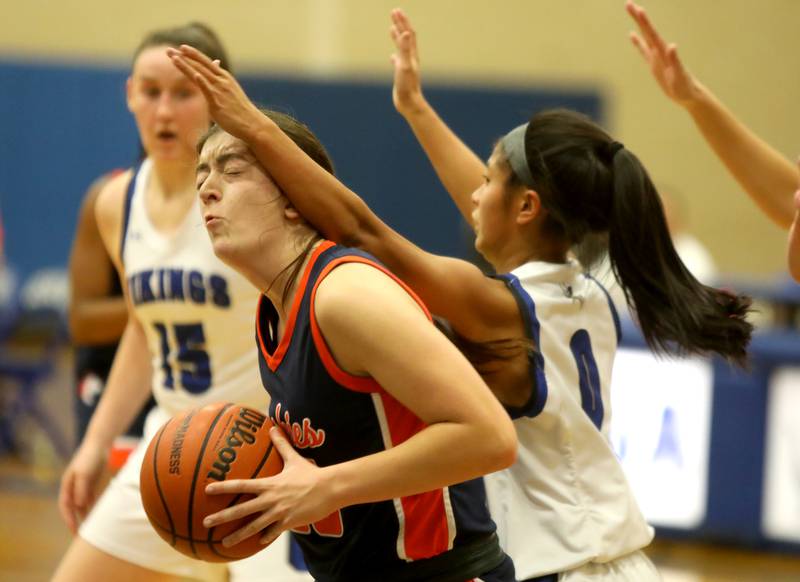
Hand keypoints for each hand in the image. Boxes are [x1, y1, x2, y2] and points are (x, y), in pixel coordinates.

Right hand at [57, 440, 108, 533]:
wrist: (99, 444)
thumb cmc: (89, 457)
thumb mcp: (85, 474)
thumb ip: (81, 489)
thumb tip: (78, 506)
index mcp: (67, 485)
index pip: (65, 506)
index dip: (68, 519)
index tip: (74, 530)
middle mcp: (73, 486)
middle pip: (73, 508)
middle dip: (75, 521)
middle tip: (81, 535)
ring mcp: (82, 485)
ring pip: (82, 504)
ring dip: (85, 515)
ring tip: (90, 528)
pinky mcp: (92, 482)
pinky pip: (91, 498)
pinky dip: (93, 507)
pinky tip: (98, 515)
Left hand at [167, 45, 262, 141]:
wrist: (252, 124)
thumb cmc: (240, 110)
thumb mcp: (230, 90)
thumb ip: (221, 79)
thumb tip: (216, 65)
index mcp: (224, 78)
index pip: (205, 63)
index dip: (192, 55)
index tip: (181, 48)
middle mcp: (221, 81)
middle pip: (199, 65)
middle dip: (183, 57)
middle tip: (168, 50)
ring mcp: (220, 91)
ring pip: (200, 74)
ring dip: (186, 65)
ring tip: (173, 58)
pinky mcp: (218, 103)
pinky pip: (209, 90)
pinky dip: (202, 82)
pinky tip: (195, 75)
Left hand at [203, 426, 337, 546]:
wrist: (329, 489)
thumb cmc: (311, 473)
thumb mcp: (294, 458)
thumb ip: (282, 444)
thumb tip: (273, 427)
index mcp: (269, 484)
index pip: (241, 485)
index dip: (224, 487)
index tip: (208, 490)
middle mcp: (271, 499)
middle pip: (242, 510)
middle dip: (222, 517)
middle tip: (206, 522)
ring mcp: (279, 512)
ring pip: (254, 526)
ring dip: (238, 535)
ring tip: (224, 543)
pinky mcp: (289, 522)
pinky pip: (273, 532)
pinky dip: (265, 537)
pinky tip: (258, 542)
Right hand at [390, 8, 426, 117]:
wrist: (409, 103)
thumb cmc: (407, 86)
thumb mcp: (404, 65)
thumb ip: (405, 49)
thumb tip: (406, 33)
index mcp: (411, 54)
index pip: (408, 33)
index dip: (403, 21)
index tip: (396, 11)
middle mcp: (410, 58)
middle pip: (406, 37)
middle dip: (400, 24)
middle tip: (394, 12)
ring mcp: (406, 66)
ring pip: (402, 49)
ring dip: (397, 37)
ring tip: (392, 28)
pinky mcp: (402, 75)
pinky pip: (398, 63)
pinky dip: (394, 57)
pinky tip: (391, 57)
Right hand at [626, 1, 701, 106]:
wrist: (688, 95)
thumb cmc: (685, 87)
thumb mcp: (679, 76)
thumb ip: (675, 60)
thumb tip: (672, 45)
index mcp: (664, 52)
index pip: (652, 34)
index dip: (645, 22)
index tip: (638, 9)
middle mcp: (659, 51)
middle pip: (647, 31)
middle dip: (638, 17)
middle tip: (629, 3)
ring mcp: (656, 57)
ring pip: (645, 36)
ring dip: (638, 24)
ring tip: (632, 11)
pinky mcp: (653, 64)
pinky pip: (643, 50)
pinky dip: (637, 42)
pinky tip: (632, 35)